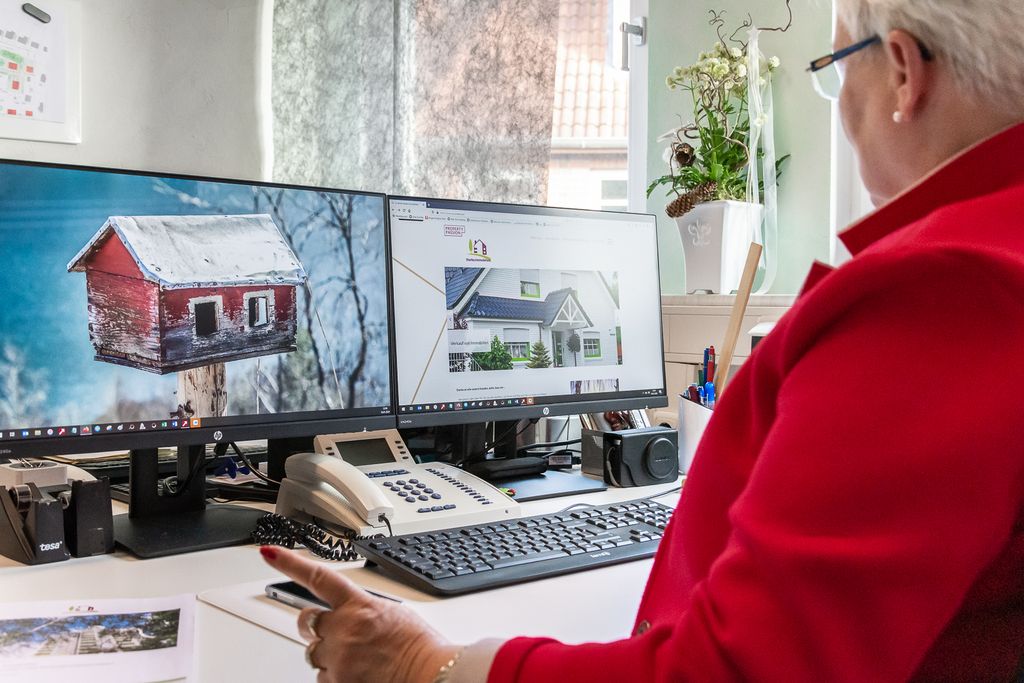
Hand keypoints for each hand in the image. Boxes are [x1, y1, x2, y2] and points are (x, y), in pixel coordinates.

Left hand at [260, 546, 459, 682]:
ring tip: (358, 659)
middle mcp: (344, 628)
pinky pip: (322, 678)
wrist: (430, 675)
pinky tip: (358, 674)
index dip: (289, 563)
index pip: (317, 577)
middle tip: (332, 632)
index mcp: (359, 604)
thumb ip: (364, 610)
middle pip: (306, 621)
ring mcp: (338, 656)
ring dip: (328, 654)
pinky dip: (335, 676)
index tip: (269, 553)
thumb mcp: (393, 613)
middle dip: (313, 625)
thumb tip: (351, 616)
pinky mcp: (337, 681)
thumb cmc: (418, 646)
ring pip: (313, 653)